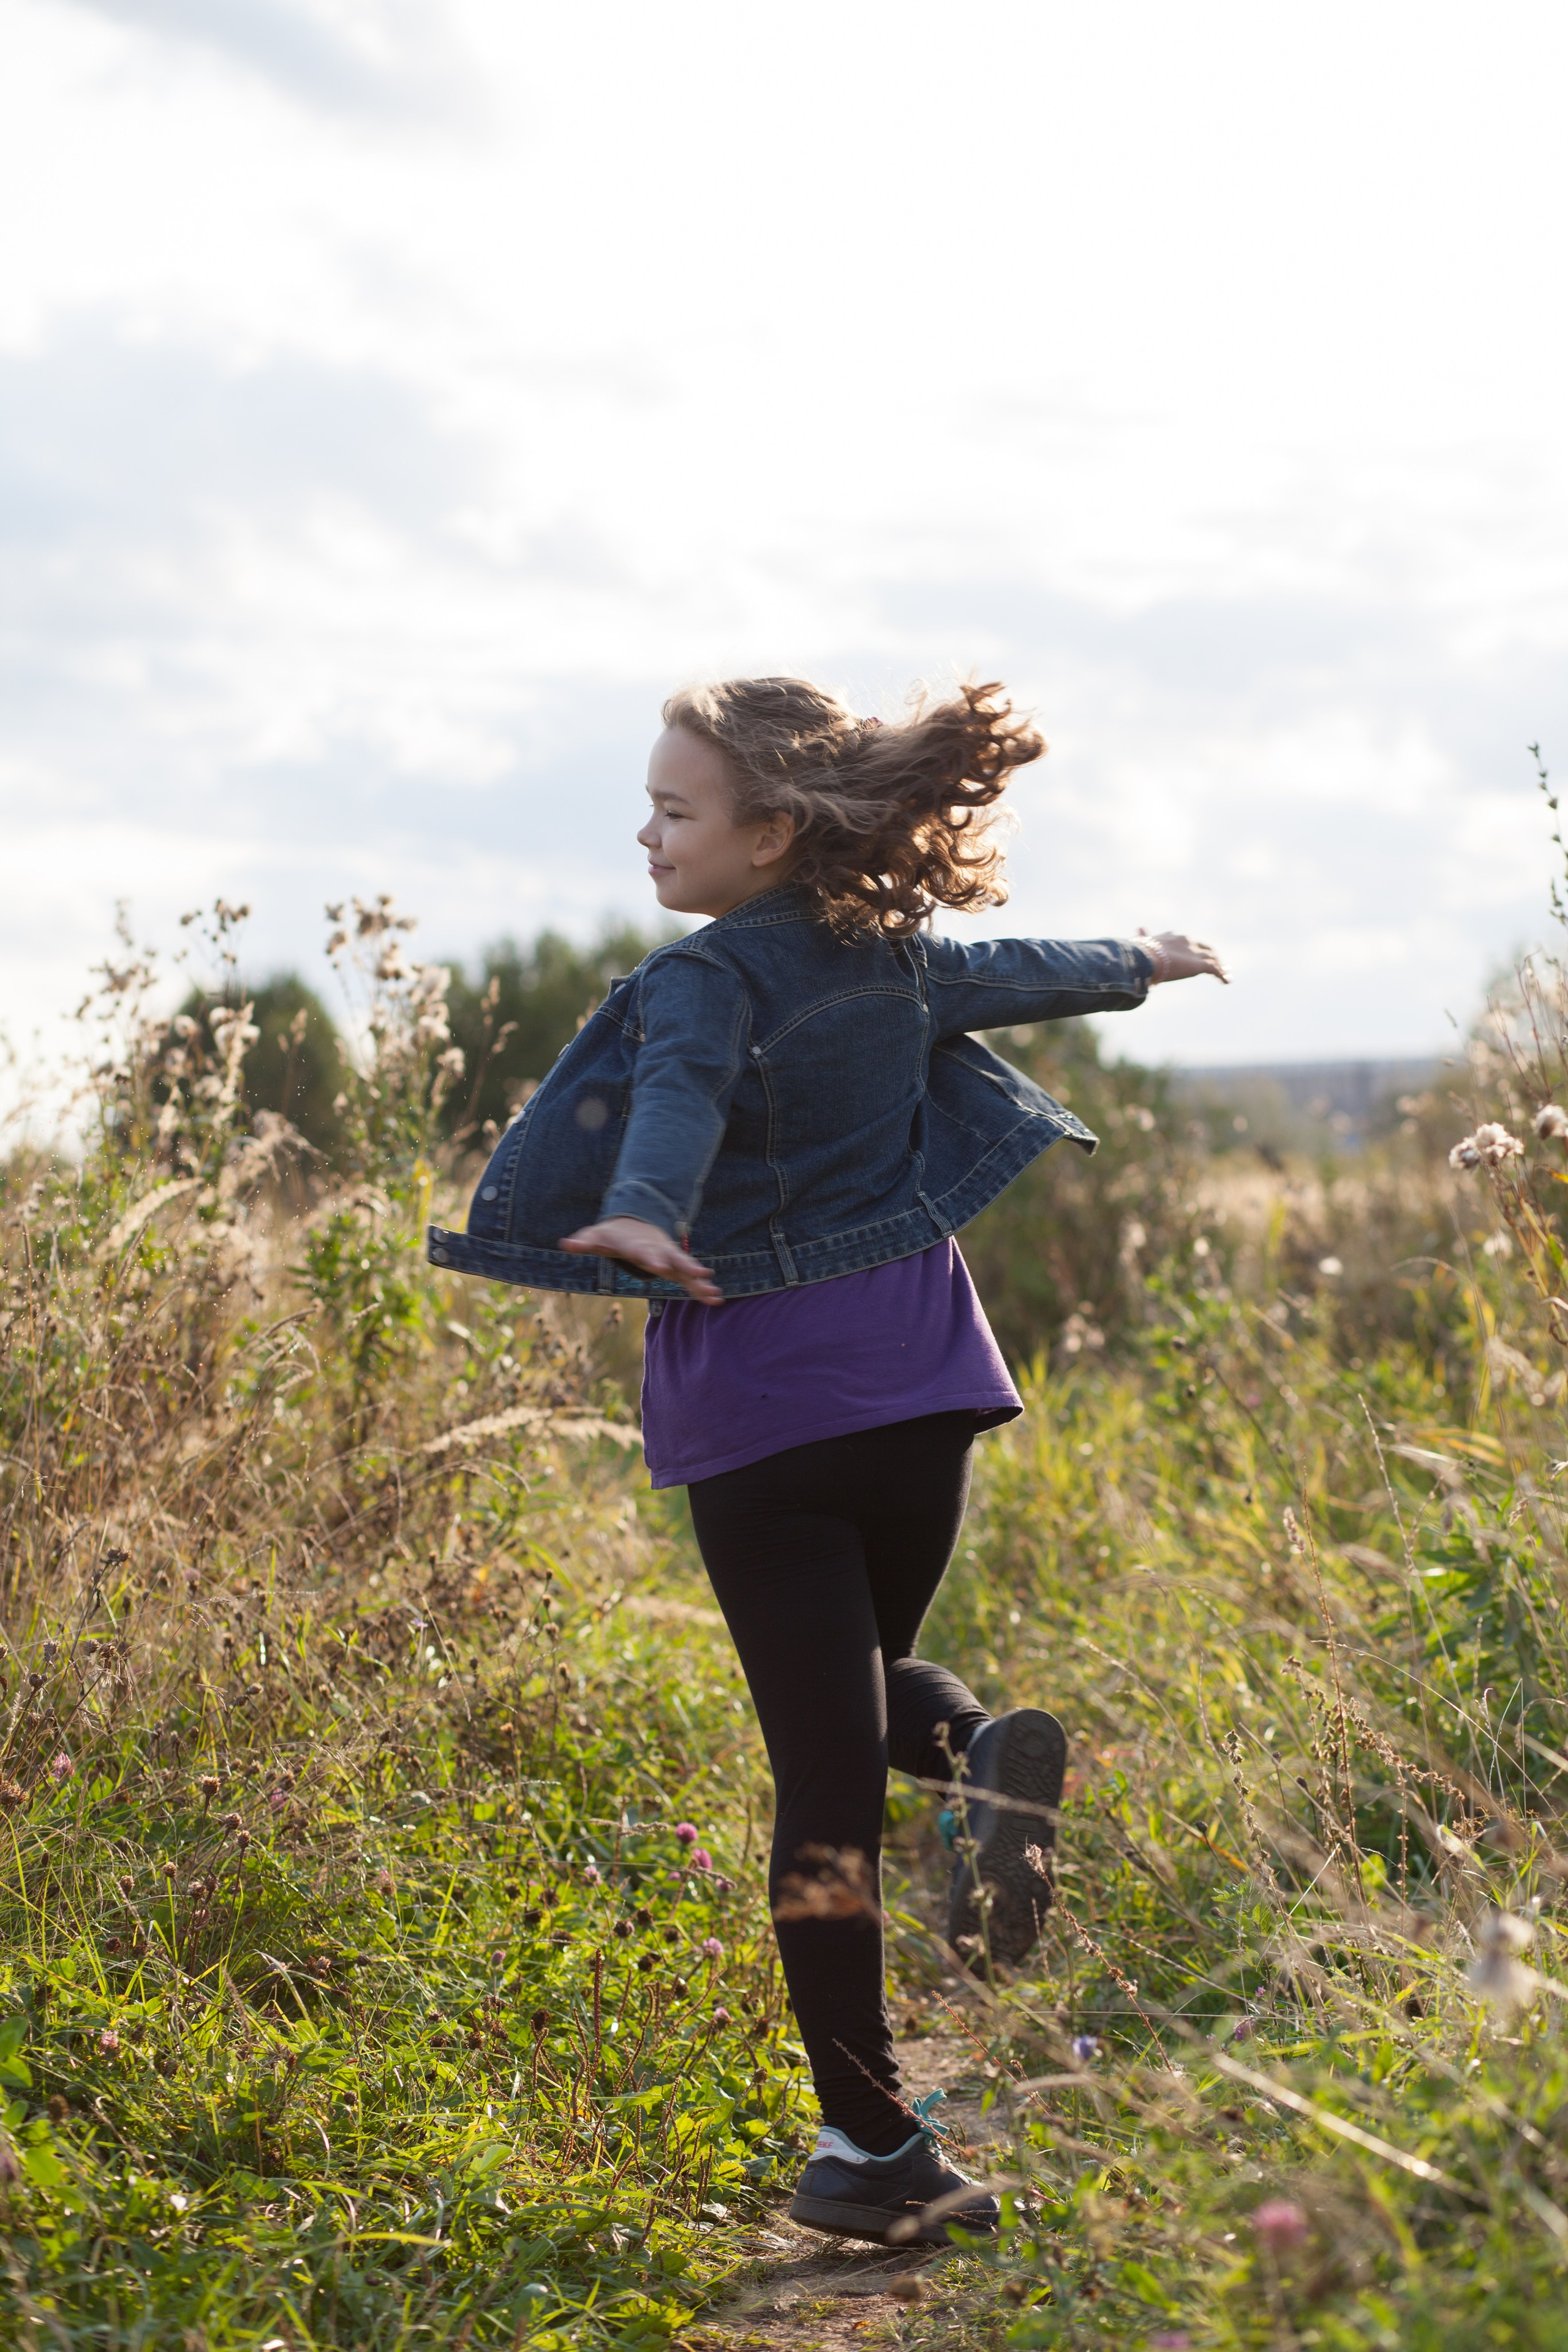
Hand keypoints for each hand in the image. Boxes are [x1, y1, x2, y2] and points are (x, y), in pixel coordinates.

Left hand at [558, 1215, 721, 1302]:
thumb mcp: (597, 1236)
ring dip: (700, 1282)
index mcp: (640, 1245)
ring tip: (716, 1293)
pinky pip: (690, 1280)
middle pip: (675, 1259)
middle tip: (701, 1275)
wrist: (634, 1224)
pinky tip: (715, 1300)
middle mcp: (659, 1251)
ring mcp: (670, 1259)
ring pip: (687, 1270)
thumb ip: (584, 1241)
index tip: (660, 1267)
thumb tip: (565, 1243)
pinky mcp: (675, 1268)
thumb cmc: (613, 1234)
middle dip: (687, 1267)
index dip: (653, 1259)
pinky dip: (701, 1290)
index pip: (647, 1253)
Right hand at [1138, 928, 1228, 984]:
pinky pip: (1216, 970)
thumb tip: (1139, 928)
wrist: (1145, 958)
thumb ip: (1143, 936)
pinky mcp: (1200, 965)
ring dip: (1220, 966)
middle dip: (1212, 955)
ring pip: (1213, 958)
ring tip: (1226, 973)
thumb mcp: (1141, 943)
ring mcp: (1195, 952)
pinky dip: (1223, 975)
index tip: (1197, 951)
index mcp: (1174, 937)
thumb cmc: (1139, 952)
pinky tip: (1227, 981)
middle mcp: (1188, 942)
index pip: (1188, 941)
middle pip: (1205, 948)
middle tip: (1218, 962)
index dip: (1194, 947)